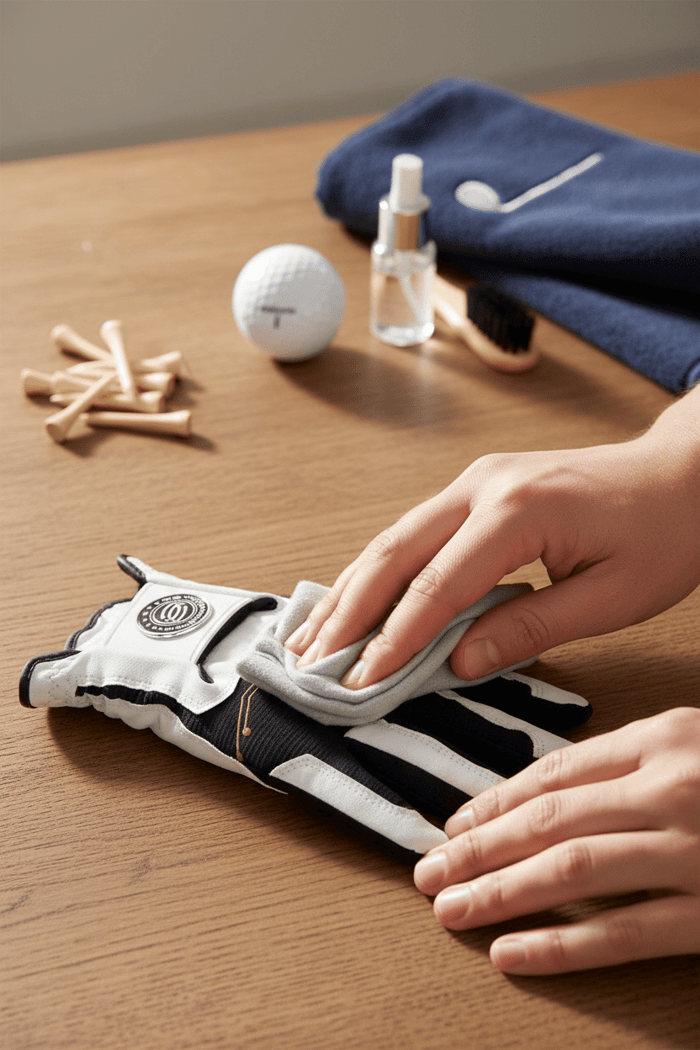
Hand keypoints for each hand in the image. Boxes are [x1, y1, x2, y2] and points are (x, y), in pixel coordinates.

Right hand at [285, 388, 699, 687]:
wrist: (684, 473)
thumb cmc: (664, 533)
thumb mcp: (612, 597)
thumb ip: (530, 629)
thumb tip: (459, 664)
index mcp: (516, 512)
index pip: (435, 587)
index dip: (391, 641)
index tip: (358, 684)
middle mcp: (481, 486)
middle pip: (391, 553)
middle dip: (345, 613)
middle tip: (310, 664)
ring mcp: (475, 481)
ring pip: (391, 538)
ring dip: (348, 590)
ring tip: (309, 637)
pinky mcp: (477, 488)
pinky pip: (412, 532)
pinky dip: (377, 571)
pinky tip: (351, 598)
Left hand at [413, 708, 699, 973]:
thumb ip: (639, 762)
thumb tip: (559, 793)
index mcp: (665, 739)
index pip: (558, 772)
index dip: (496, 801)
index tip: (455, 825)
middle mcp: (671, 788)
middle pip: (551, 819)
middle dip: (480, 848)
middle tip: (431, 871)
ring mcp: (693, 850)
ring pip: (573, 869)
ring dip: (501, 892)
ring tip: (453, 909)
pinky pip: (626, 933)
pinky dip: (562, 946)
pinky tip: (513, 952)